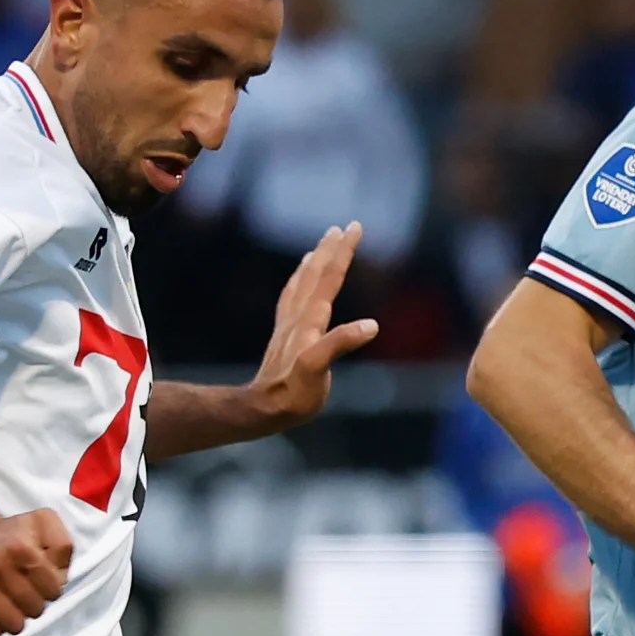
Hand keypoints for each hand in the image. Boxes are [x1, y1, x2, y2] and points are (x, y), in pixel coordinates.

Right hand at [0, 504, 72, 635]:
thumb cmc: (11, 535)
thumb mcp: (43, 524)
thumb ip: (62, 547)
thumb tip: (58, 579)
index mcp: (18, 548)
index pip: (52, 592)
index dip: (51, 590)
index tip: (40, 581)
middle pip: (34, 610)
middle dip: (35, 605)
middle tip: (24, 593)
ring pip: (13, 626)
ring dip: (16, 619)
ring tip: (9, 603)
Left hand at [242, 223, 383, 430]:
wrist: (264, 408)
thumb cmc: (294, 394)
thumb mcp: (318, 370)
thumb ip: (340, 343)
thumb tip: (370, 325)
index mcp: (311, 320)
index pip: (330, 278)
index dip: (343, 252)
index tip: (354, 227)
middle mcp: (298, 316)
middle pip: (316, 274)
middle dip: (331, 249)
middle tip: (344, 227)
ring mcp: (289, 325)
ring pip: (303, 283)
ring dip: (315, 261)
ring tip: (321, 246)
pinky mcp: (284, 335)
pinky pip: (292, 298)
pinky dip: (299, 282)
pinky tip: (300, 280)